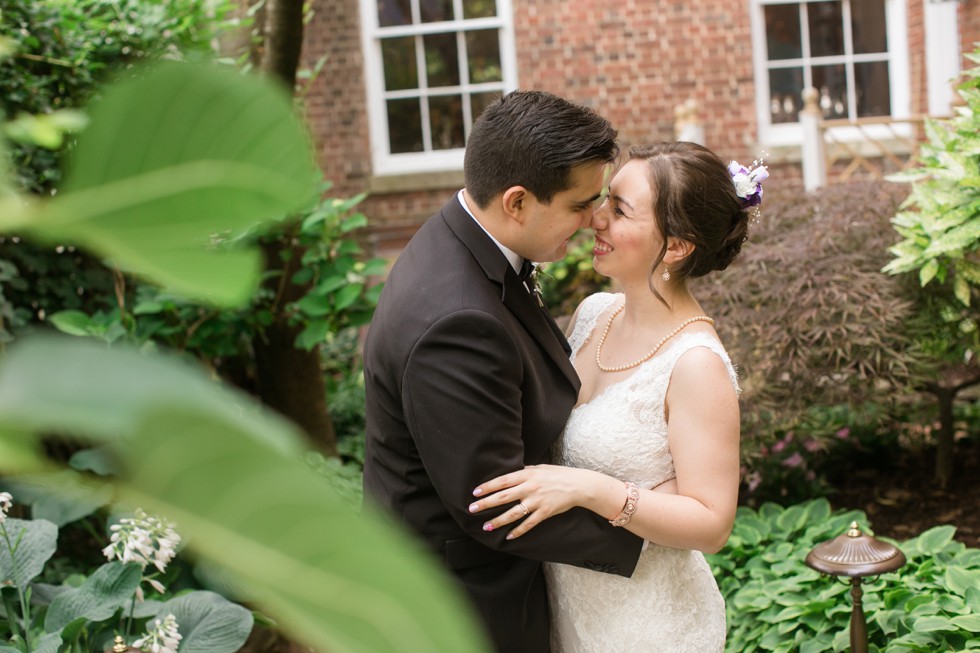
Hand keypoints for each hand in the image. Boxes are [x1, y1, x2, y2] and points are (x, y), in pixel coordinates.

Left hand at [469, 464, 609, 539]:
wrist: (578, 485)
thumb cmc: (557, 474)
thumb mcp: (539, 468)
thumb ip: (524, 471)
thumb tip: (509, 472)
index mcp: (527, 475)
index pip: (503, 481)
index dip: (488, 487)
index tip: (475, 492)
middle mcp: (530, 488)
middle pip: (503, 497)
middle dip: (486, 504)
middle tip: (472, 509)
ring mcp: (537, 501)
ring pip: (513, 513)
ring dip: (498, 521)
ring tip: (486, 527)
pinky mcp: (545, 512)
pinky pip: (529, 524)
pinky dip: (518, 531)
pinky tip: (509, 536)